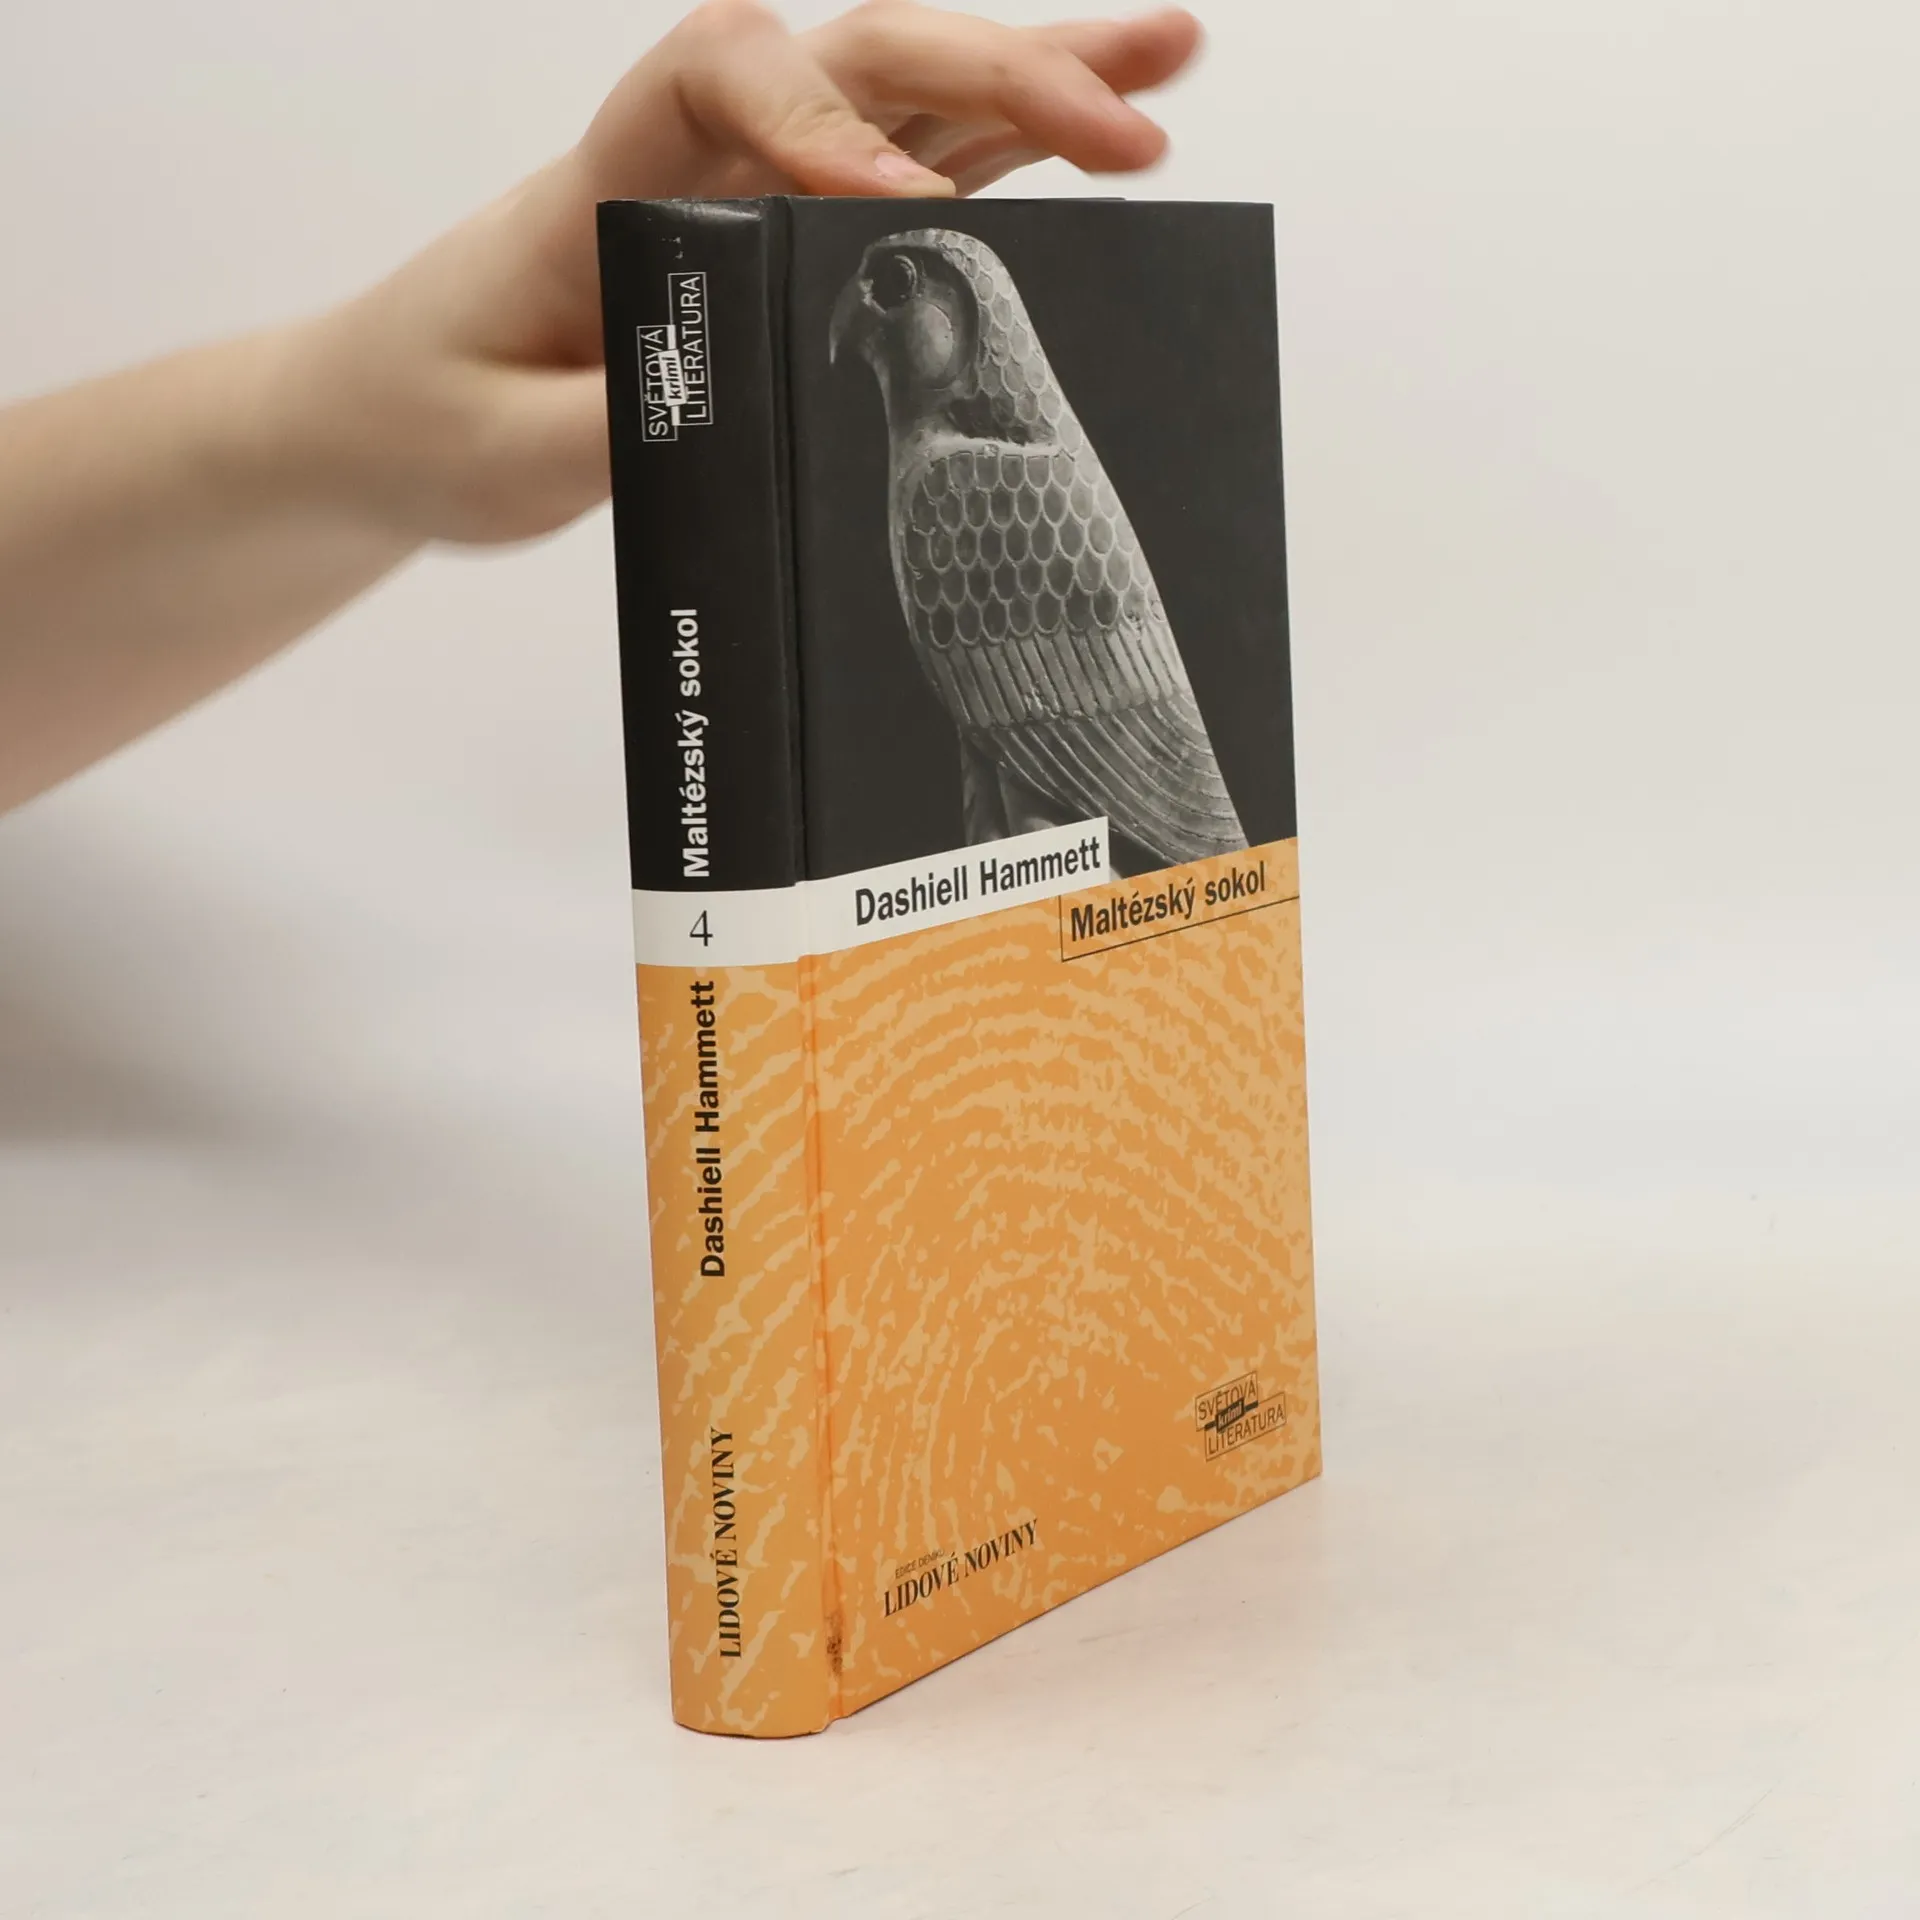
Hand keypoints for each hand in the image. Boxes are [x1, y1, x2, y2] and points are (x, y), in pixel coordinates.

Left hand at [287, 1, 1202, 545]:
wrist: (394, 412)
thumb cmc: (432, 414)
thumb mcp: (503, 453)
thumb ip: (616, 422)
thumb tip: (743, 396)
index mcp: (601, 184)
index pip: (715, 79)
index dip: (819, 118)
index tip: (901, 206)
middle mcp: (692, 158)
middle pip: (854, 57)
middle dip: (994, 75)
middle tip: (1121, 127)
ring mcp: (752, 186)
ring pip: (907, 97)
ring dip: (1039, 74)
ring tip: (1167, 65)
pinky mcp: (786, 233)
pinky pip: (912, 169)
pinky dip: (1011, 151)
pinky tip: (1102, 138)